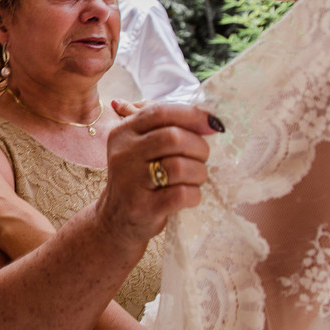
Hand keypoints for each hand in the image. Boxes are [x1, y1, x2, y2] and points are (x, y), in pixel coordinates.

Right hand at [97, 101, 219, 246]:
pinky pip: (181, 194)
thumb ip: (167, 124)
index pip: (160, 112)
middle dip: (198, 147)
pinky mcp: (143, 206)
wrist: (117, 218)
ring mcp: (131, 181)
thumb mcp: (141, 145)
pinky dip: (194, 194)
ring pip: (180, 166)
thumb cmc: (140, 176)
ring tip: (194, 179)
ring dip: (198, 173)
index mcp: (124, 132)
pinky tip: (189, 196)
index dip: (192, 115)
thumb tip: (209, 118)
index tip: (213, 124)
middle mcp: (123, 153)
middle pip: (173, 138)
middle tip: (201, 158)